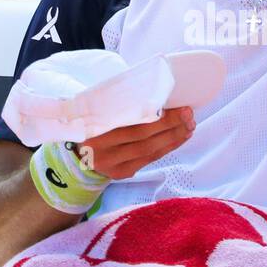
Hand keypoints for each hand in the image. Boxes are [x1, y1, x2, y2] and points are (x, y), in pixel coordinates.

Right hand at [72, 106, 195, 179]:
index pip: (128, 122)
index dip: (155, 116)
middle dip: (170, 125)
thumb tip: (155, 93)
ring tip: (189, 125)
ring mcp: (111, 164)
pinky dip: (167, 147)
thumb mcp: (96, 110)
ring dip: (173, 137)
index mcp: (92, 127)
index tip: (175, 105)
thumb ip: (117, 104)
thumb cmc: (92, 124)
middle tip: (188, 113)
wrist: (76, 155)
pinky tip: (180, 137)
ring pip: (149, 150)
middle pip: (142, 137)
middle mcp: (100, 148)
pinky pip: (149, 159)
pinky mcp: (121, 173)